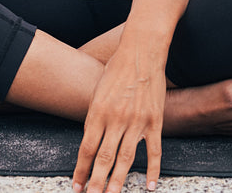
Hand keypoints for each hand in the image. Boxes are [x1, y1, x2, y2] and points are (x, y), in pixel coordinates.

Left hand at [71, 44, 165, 192]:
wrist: (141, 51)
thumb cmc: (117, 68)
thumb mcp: (98, 91)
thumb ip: (94, 117)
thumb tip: (90, 141)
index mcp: (98, 111)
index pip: (86, 148)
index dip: (80, 170)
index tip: (76, 186)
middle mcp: (116, 119)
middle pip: (104, 158)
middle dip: (96, 182)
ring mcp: (137, 121)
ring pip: (126, 159)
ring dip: (118, 182)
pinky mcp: (155, 121)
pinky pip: (154, 151)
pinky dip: (152, 170)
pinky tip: (149, 186)